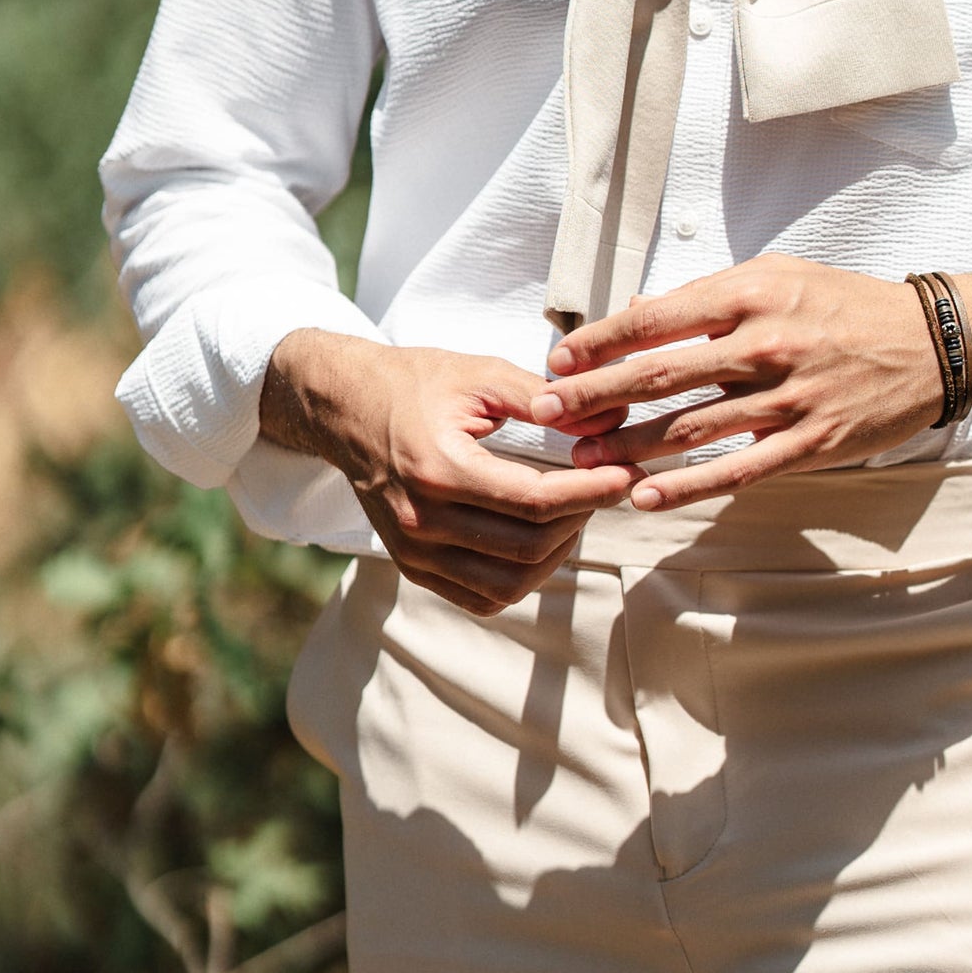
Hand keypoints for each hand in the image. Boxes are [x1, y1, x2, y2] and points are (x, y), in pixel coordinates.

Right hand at [261, 329, 641, 614]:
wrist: (347, 407)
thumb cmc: (416, 382)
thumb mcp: (479, 374)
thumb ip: (544, 398)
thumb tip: (610, 417)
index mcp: (438, 469)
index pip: (533, 502)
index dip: (589, 493)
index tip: (624, 476)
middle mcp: (422, 521)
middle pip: (528, 547)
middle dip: (581, 518)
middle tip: (606, 487)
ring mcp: (414, 552)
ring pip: (509, 584)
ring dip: (556, 554)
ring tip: (575, 513)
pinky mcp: (413, 568)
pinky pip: (481, 598)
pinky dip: (521, 578)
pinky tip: (540, 540)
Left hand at [532, 259, 971, 512]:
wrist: (931, 341)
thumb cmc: (845, 305)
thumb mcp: (778, 277)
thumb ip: (710, 299)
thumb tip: (639, 316)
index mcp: (751, 293)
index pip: (657, 318)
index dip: (600, 342)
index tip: (558, 362)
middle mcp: (765, 342)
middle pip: (661, 373)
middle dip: (595, 397)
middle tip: (545, 415)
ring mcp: (789, 396)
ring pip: (691, 428)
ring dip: (629, 447)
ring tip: (581, 463)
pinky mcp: (811, 441)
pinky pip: (737, 468)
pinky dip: (687, 485)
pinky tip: (645, 496)